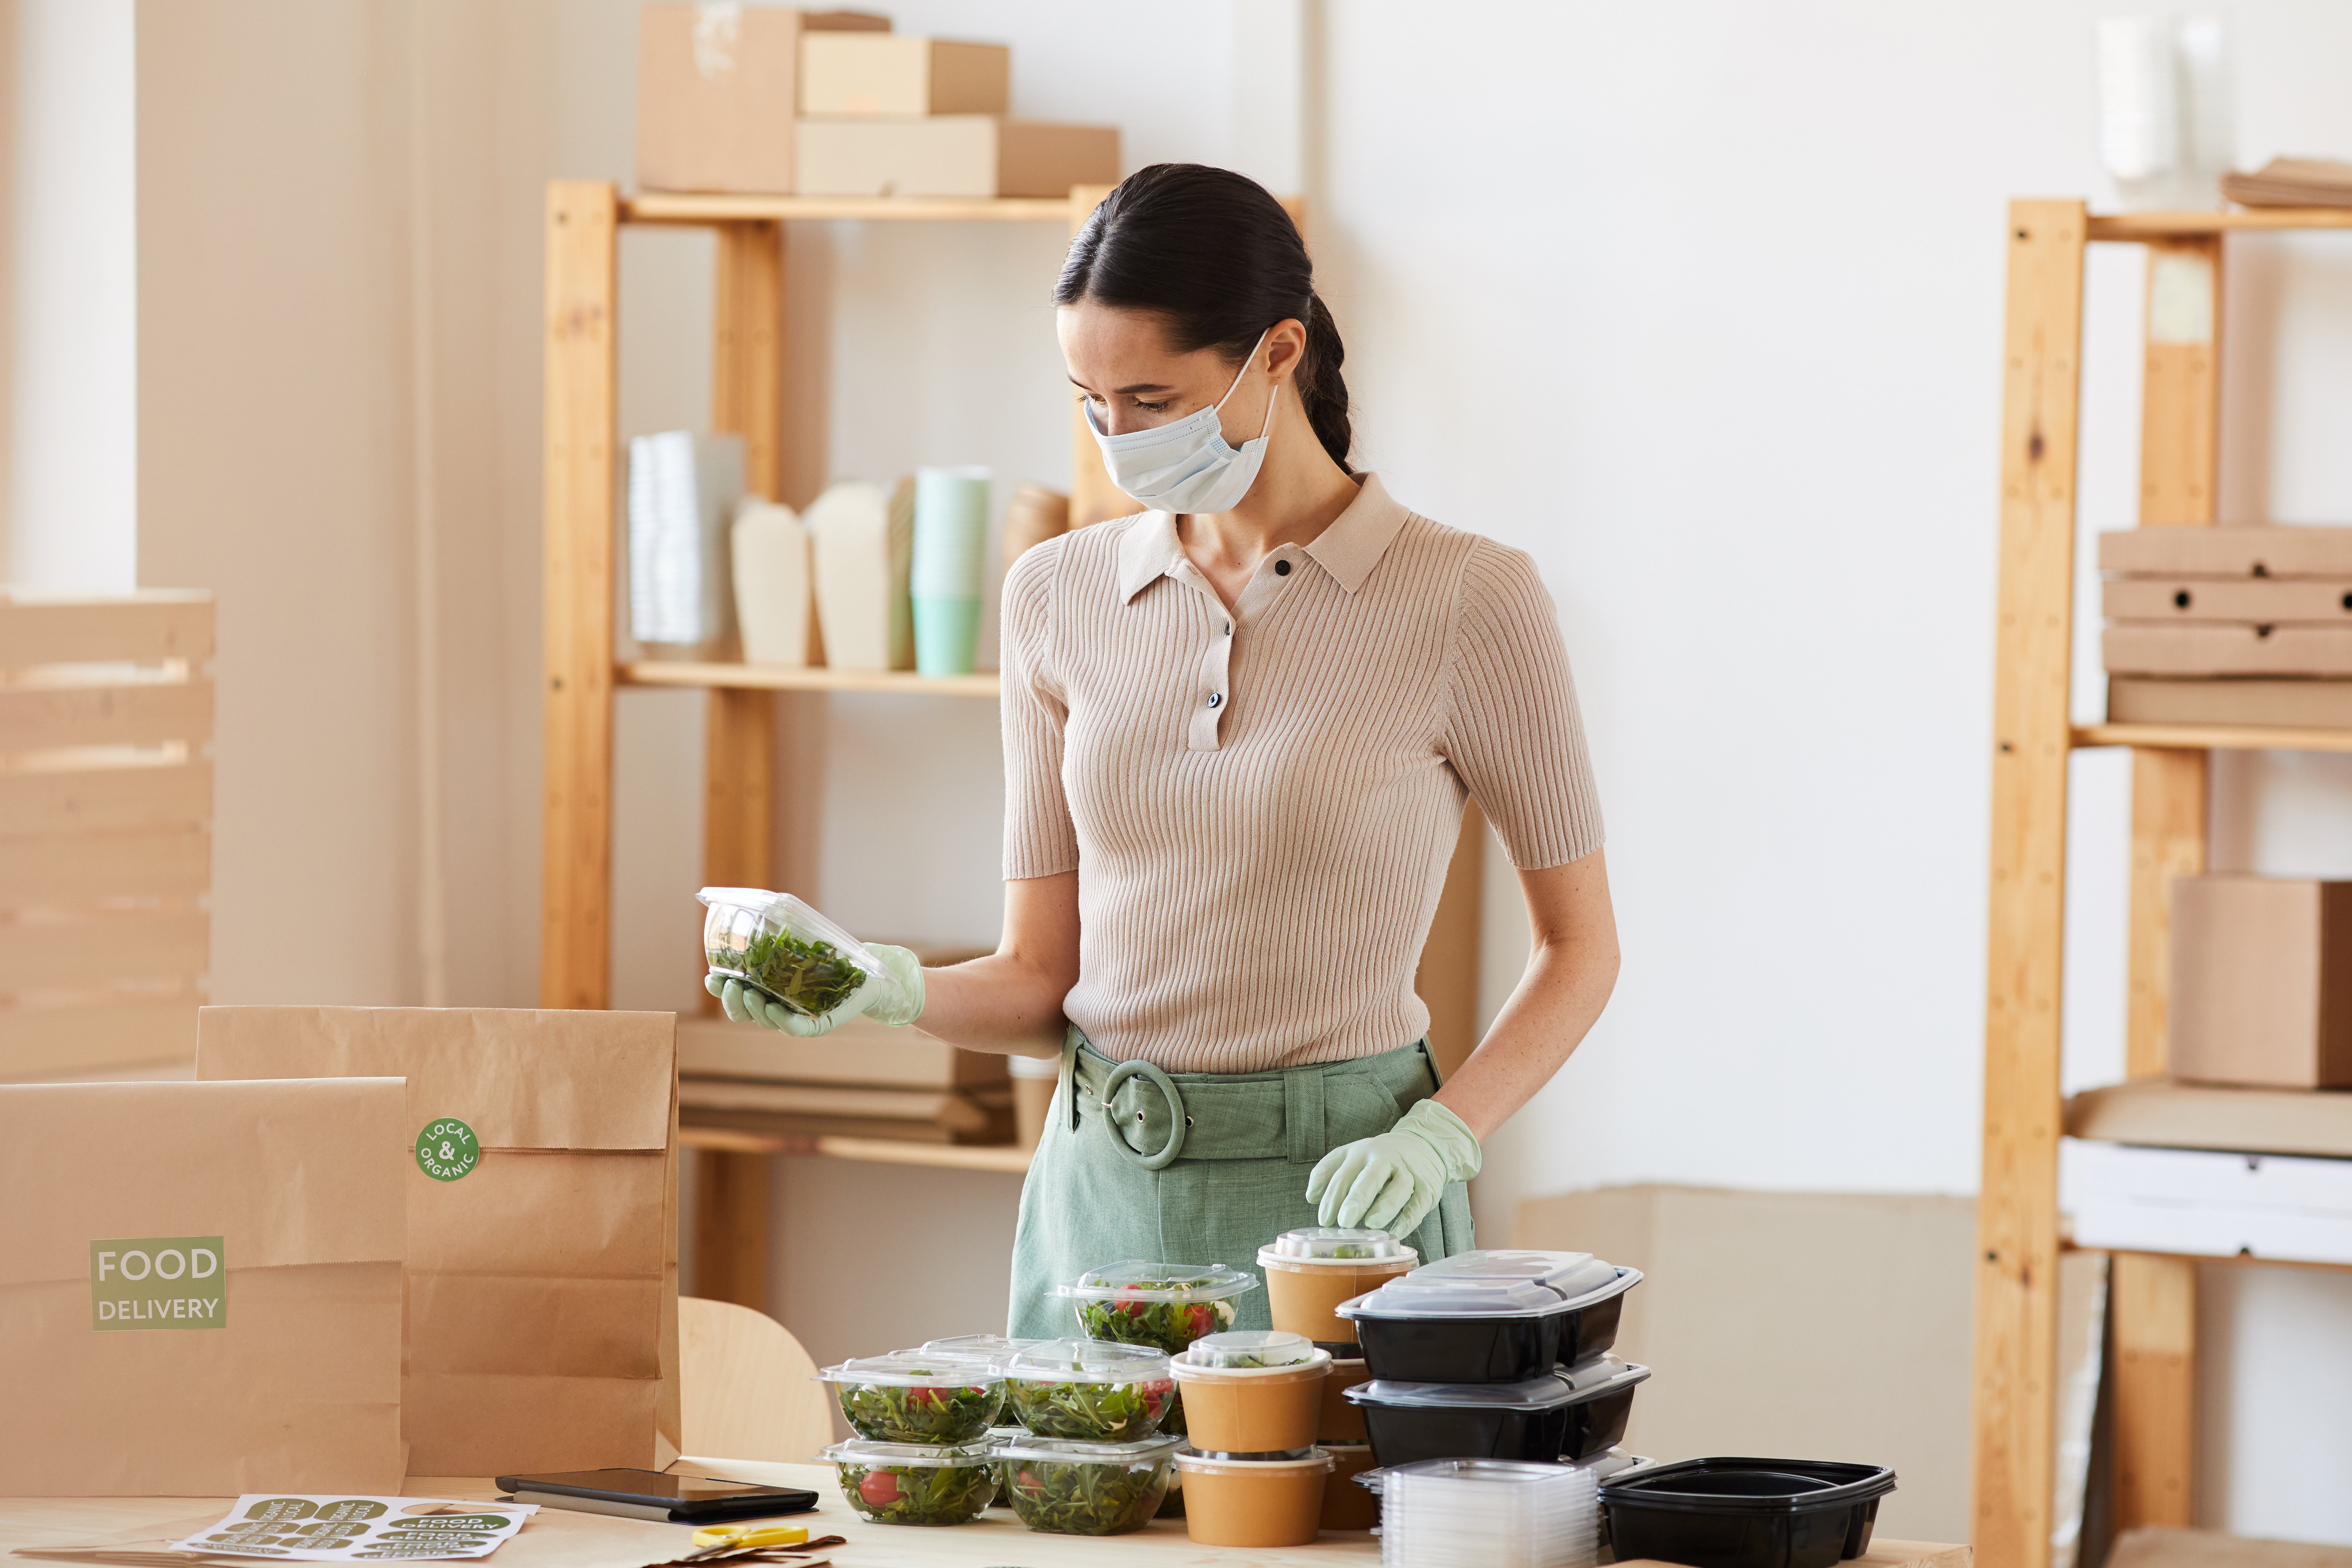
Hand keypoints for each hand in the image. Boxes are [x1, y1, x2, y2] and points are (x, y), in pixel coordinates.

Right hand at [707, 942, 924, 1036]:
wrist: (870, 969)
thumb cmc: (831, 953)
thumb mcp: (796, 938)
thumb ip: (770, 928)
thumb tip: (737, 900)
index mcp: (769, 990)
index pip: (738, 996)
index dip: (721, 991)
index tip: (711, 977)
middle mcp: (779, 1006)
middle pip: (746, 1014)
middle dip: (732, 1002)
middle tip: (728, 985)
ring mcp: (798, 1016)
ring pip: (767, 1021)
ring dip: (754, 1009)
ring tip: (750, 992)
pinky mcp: (819, 1023)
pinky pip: (796, 1028)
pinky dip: (783, 1021)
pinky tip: (774, 1010)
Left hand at [1304, 1098, 1481, 1237]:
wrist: (1423, 1144)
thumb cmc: (1379, 1157)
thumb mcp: (1352, 1155)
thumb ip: (1328, 1171)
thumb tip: (1311, 1196)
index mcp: (1362, 1152)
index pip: (1344, 1174)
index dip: (1332, 1197)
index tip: (1324, 1220)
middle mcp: (1385, 1159)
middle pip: (1371, 1177)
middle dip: (1357, 1199)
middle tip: (1344, 1220)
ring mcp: (1408, 1172)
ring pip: (1399, 1188)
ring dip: (1385, 1205)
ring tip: (1371, 1223)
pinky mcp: (1427, 1187)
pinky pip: (1418, 1204)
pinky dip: (1408, 1218)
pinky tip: (1396, 1231)